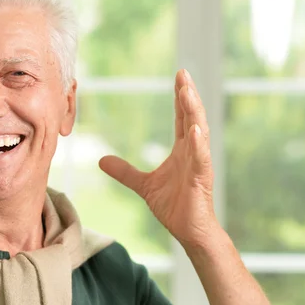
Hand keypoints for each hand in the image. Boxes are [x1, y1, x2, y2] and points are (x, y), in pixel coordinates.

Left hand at [99, 69, 217, 246]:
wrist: (188, 231)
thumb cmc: (173, 206)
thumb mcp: (142, 185)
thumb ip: (125, 171)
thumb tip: (102, 160)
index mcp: (182, 150)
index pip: (182, 118)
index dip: (180, 98)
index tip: (179, 77)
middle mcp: (193, 152)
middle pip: (191, 117)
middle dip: (188, 95)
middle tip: (183, 73)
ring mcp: (199, 164)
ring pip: (198, 132)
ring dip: (194, 112)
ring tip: (188, 92)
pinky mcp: (201, 179)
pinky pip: (201, 158)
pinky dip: (198, 143)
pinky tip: (194, 129)